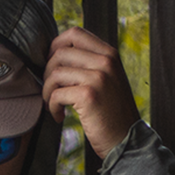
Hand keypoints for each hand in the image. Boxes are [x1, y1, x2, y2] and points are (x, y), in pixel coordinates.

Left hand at [43, 26, 138, 159]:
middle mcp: (105, 61)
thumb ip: (90, 63)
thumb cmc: (111, 113)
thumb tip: (56, 53)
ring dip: (47, 91)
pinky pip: (56, 94)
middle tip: (52, 90)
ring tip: (54, 104)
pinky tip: (59, 116)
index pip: (75, 33)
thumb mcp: (107, 80)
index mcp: (109, 54)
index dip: (56, 46)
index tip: (53, 65)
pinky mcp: (89, 95)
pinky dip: (52, 107)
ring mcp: (98, 77)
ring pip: (55, 72)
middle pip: (60, 52)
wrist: (127, 141)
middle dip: (48, 72)